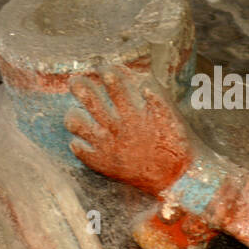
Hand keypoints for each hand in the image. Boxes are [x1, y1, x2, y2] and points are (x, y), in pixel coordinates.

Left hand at [65, 66, 195, 195]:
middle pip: (91, 103)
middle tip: (75, 82)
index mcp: (134, 116)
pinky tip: (79, 141)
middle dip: (81, 89)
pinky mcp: (102, 164)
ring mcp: (107, 147)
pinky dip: (77, 144)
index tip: (102, 68)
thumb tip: (144, 86)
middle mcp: (117, 129)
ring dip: (74, 116)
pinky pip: (79, 150)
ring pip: (78, 125)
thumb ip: (157, 101)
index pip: (115, 88)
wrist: (173, 180)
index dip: (107, 75)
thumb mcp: (171, 120)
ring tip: (74, 113)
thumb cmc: (174, 148)